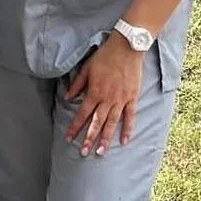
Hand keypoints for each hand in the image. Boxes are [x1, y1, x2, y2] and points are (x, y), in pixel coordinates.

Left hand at [64, 35, 144, 156]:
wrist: (127, 47)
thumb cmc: (105, 56)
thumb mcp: (86, 69)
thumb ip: (77, 85)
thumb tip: (67, 98)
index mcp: (94, 92)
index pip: (82, 114)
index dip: (75, 127)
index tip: (69, 138)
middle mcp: (107, 99)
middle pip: (97, 123)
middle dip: (89, 139)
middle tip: (84, 153)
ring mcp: (121, 100)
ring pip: (112, 123)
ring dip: (106, 138)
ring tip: (101, 152)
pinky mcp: (132, 98)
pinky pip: (130, 116)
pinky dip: (128, 129)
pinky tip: (125, 141)